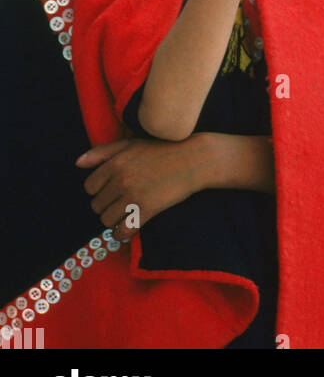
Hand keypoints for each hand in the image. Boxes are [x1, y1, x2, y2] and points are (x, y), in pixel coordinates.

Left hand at [74, 136, 210, 240]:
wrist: (192, 159)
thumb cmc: (160, 150)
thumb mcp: (130, 144)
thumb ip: (102, 152)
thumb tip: (77, 163)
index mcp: (115, 162)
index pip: (89, 187)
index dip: (99, 190)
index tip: (112, 189)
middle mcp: (121, 179)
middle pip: (97, 205)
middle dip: (106, 205)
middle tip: (121, 201)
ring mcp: (133, 196)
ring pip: (106, 220)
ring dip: (114, 219)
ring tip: (126, 213)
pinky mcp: (147, 210)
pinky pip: (122, 231)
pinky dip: (122, 232)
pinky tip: (130, 226)